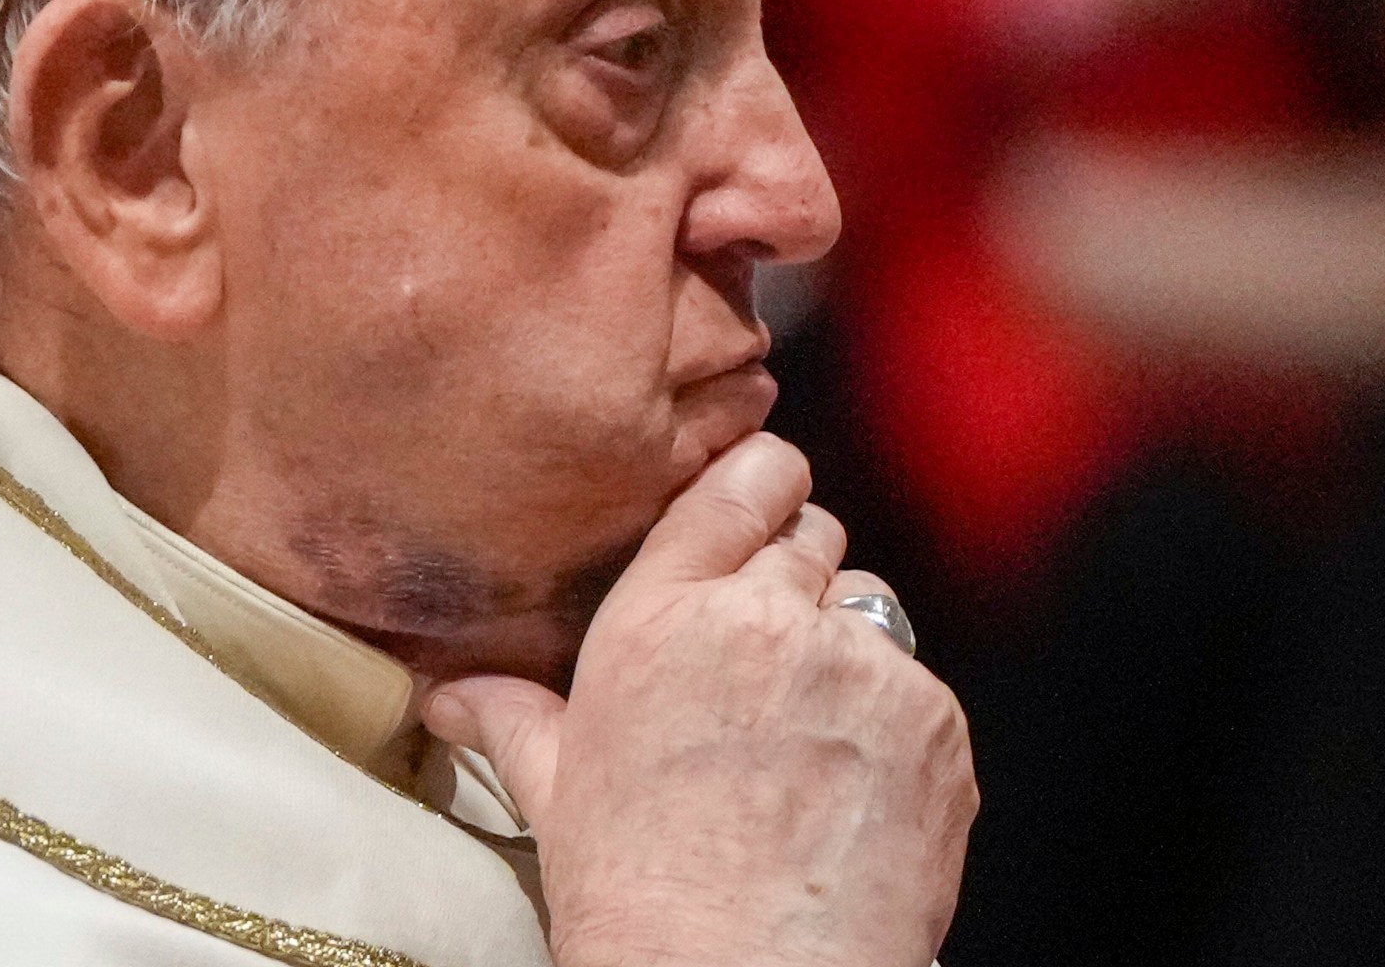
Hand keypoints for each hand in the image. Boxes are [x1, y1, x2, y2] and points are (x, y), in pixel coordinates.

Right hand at [423, 434, 975, 966]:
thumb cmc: (643, 900)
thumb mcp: (560, 797)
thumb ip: (515, 720)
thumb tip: (452, 695)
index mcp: (661, 619)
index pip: (735, 489)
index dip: (762, 485)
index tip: (769, 497)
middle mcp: (764, 621)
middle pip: (812, 539)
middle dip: (798, 583)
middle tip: (775, 662)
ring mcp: (860, 667)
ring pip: (873, 613)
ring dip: (850, 655)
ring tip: (813, 747)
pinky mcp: (932, 722)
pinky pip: (922, 691)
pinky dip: (899, 730)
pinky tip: (854, 793)